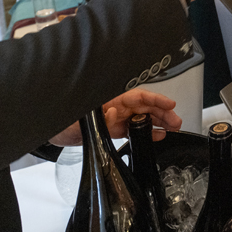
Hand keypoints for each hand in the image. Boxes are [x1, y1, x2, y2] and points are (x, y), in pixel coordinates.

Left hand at [49, 89, 181, 146]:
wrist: (55, 134)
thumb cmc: (64, 120)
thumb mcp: (81, 119)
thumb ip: (100, 116)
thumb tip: (114, 113)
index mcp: (111, 98)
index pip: (139, 96)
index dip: (156, 99)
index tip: (170, 104)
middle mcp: (117, 106)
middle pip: (145, 107)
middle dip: (163, 113)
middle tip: (176, 122)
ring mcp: (117, 118)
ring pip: (144, 118)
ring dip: (159, 122)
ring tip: (173, 128)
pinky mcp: (115, 130)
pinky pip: (136, 129)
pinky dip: (148, 132)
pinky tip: (158, 135)